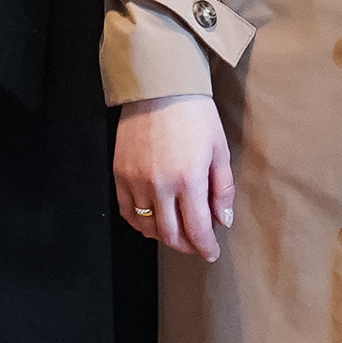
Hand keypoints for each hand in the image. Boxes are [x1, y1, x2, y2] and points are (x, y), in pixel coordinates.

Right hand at [114, 92, 233, 261]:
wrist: (160, 88)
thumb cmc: (195, 115)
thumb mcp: (219, 150)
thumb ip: (221, 189)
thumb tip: (221, 221)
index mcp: (189, 180)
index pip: (196, 229)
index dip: (205, 247)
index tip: (211, 253)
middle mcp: (159, 186)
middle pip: (170, 234)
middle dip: (186, 245)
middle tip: (196, 245)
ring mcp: (135, 181)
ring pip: (147, 226)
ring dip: (163, 236)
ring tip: (177, 233)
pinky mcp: (119, 174)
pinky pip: (127, 211)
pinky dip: (139, 223)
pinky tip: (152, 222)